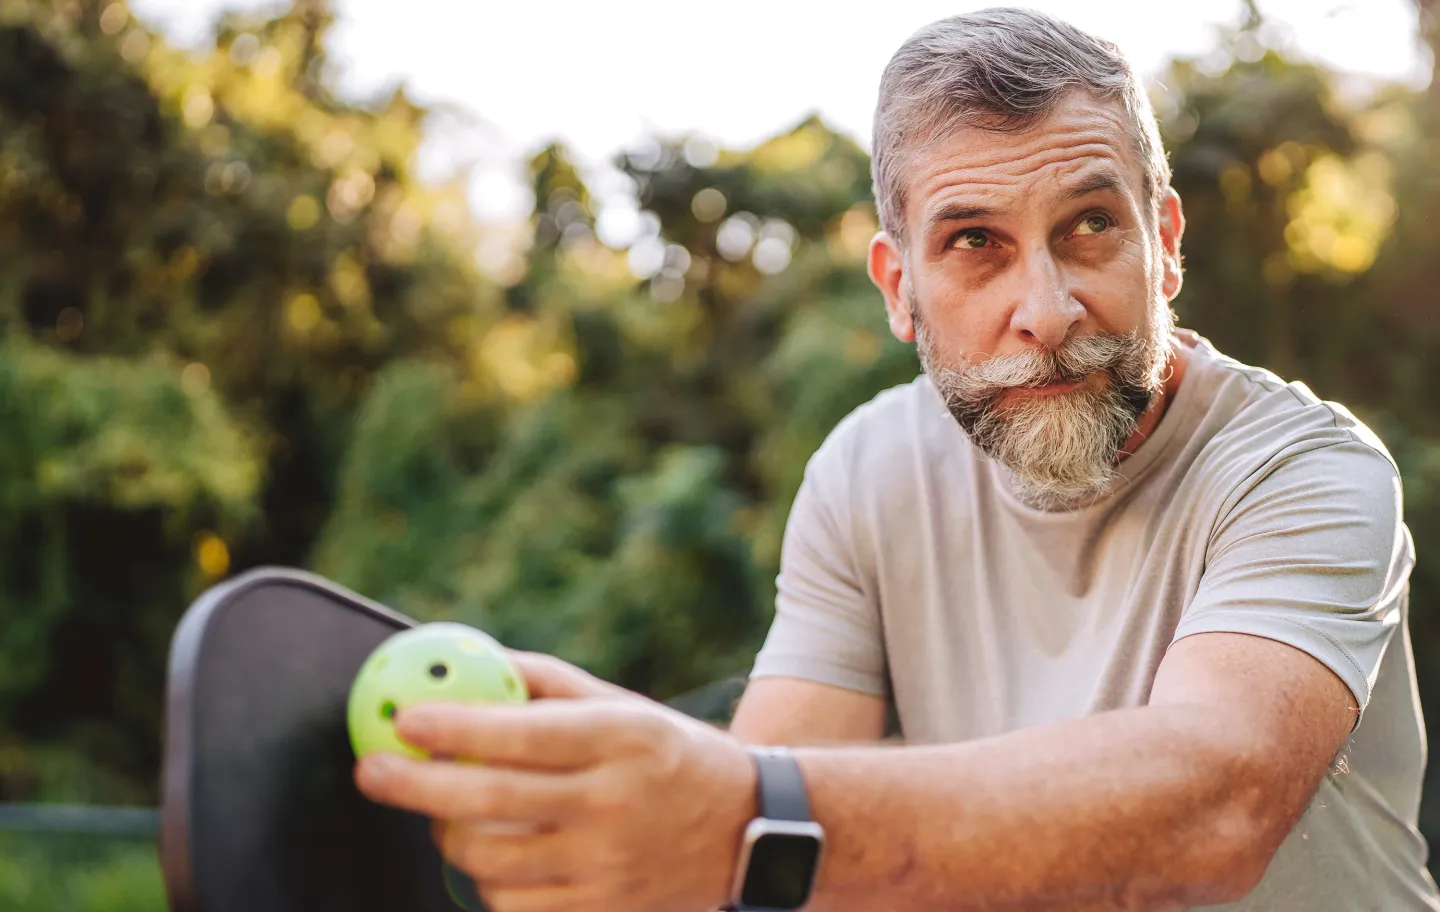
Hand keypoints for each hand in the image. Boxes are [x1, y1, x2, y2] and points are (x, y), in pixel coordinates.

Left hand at [354, 651, 756, 911]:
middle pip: (493, 804)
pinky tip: (483, 855)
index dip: (456, 729)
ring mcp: (607, 867)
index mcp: (621, 740)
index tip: (406, 719)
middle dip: (416, 788)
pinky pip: (514, 906)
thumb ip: (546, 685)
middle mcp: (613, 804)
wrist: (745, 830)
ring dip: (445, 835)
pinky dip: (483, 881)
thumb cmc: (667, 753)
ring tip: (438, 813)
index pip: (524, 735)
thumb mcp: (621, 705)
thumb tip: (469, 664)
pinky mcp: (602, 911)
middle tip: (373, 771)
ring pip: (491, 862)